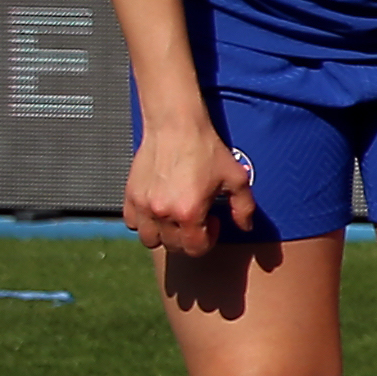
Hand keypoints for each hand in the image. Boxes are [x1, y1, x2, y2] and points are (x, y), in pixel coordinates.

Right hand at [124, 105, 259, 255]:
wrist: (176, 127)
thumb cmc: (206, 150)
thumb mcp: (236, 179)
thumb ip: (243, 208)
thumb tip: (246, 228)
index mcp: (188, 213)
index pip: (194, 249)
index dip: (208, 240)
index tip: (213, 221)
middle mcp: (162, 213)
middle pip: (173, 246)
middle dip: (189, 237)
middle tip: (197, 216)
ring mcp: (143, 205)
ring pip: (149, 239)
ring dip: (164, 234)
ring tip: (176, 217)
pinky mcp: (130, 195)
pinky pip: (131, 222)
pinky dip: (144, 222)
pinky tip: (159, 208)